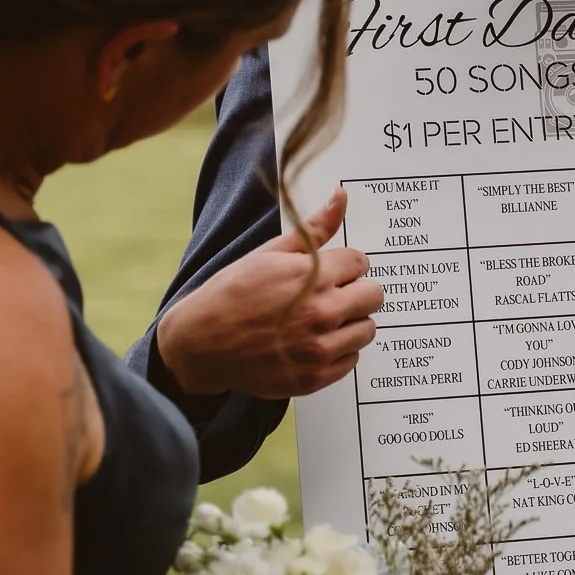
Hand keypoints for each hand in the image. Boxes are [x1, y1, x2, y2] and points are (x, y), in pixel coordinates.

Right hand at [156, 187, 382, 398]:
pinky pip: (351, 360)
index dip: (344, 265)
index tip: (328, 272)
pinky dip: (339, 352)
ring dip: (350, 323)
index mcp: (312, 276)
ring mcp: (319, 349)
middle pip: (374, 295)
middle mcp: (321, 312)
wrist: (200, 344)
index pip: (361, 262)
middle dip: (355, 291)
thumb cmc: (232, 294)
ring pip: (367, 330)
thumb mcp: (269, 254)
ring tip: (320, 321)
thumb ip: (313, 229)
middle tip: (330, 295)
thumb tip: (341, 196)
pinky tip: (313, 343)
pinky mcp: (315, 378)